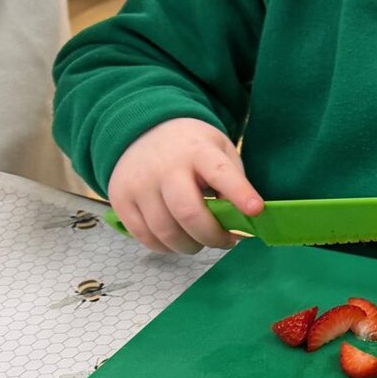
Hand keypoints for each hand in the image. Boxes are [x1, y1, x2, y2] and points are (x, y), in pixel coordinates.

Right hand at [106, 118, 262, 253]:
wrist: (142, 130)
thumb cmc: (191, 148)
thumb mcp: (219, 151)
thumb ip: (232, 181)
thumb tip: (239, 220)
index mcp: (197, 151)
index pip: (220, 173)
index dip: (239, 193)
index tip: (256, 210)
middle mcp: (164, 166)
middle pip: (188, 213)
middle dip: (212, 236)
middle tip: (225, 241)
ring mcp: (138, 183)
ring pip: (165, 232)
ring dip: (190, 246)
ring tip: (201, 240)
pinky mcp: (120, 199)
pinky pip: (145, 237)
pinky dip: (166, 247)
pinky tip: (177, 239)